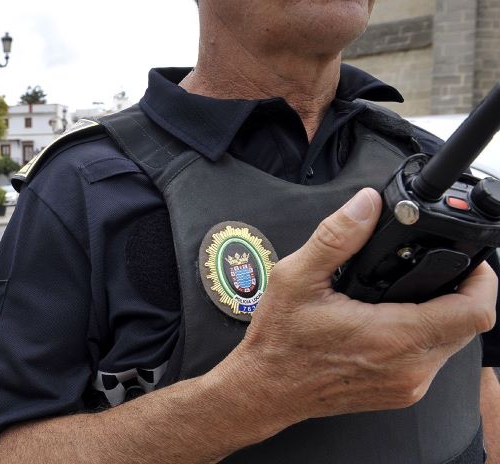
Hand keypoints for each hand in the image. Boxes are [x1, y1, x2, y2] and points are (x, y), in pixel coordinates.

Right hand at [210, 188, 497, 424]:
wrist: (267, 389)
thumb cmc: (280, 341)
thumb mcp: (296, 277)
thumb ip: (336, 236)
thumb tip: (366, 204)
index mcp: (391, 337)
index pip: (474, 312)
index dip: (483, 280)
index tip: (468, 261)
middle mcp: (409, 368)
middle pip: (469, 326)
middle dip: (460, 292)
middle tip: (432, 269)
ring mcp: (408, 386)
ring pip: (454, 343)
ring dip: (444, 314)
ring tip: (409, 292)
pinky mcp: (402, 394)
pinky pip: (433, 359)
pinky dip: (426, 335)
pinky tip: (395, 319)